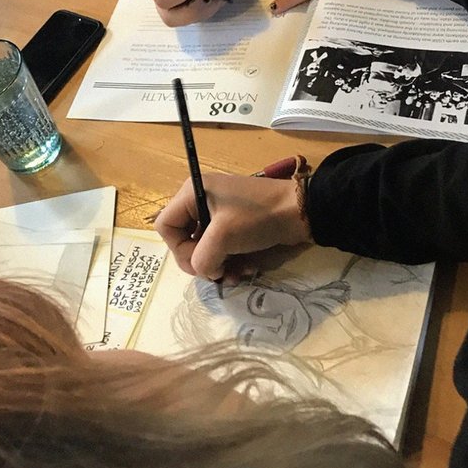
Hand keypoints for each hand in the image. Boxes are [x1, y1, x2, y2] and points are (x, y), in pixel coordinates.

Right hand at [154, 173, 311, 282]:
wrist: (301, 212)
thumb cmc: (258, 217)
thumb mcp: (223, 237)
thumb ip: (201, 259)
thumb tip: (204, 271)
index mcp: (192, 192)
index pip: (166, 225)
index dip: (178, 249)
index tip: (199, 262)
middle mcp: (201, 199)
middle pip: (183, 238)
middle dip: (200, 260)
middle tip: (217, 272)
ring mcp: (219, 212)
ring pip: (203, 247)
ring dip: (217, 265)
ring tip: (235, 275)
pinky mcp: (235, 224)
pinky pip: (221, 247)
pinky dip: (229, 261)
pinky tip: (244, 269)